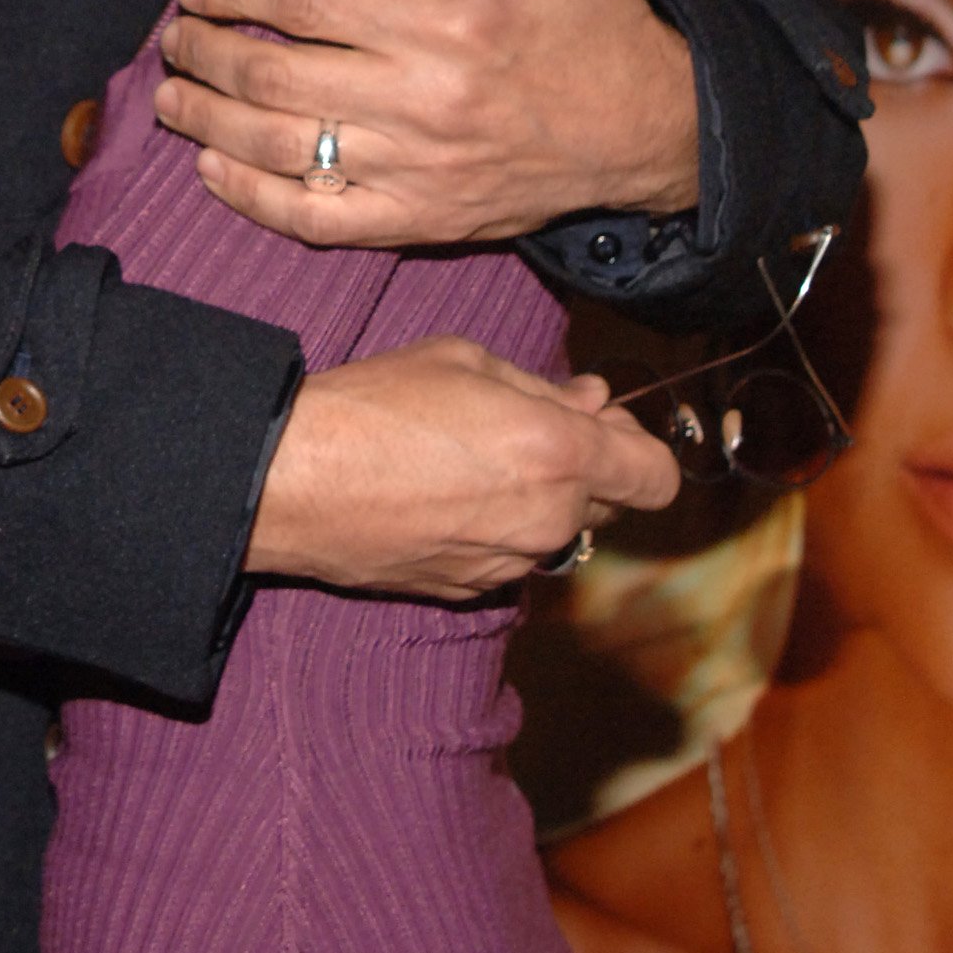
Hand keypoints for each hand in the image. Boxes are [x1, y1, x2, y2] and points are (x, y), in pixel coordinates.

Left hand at [157, 0, 698, 249]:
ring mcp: (420, 169)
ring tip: (172, 98)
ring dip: (209, 127)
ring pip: (283, 153)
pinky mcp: (424, 219)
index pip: (305, 5)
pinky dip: (255, 201)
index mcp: (447, 18)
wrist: (651, 128)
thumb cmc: (593, 15)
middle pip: (275, 80)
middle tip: (174, 38)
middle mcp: (425, 98)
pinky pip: (320, 222)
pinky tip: (214, 172)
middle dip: (205, 56)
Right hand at [246, 338, 679, 596]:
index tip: (608, 429)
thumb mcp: (466, 362)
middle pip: (613, 508)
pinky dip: (497, 531)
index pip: (656, 478)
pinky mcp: (470, 591)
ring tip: (474, 463)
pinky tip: (445, 497)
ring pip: (558, 534)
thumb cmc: (375, 407)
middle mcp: (548, 520)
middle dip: (589, 472)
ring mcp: (511, 564)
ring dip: (539, 503)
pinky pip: (510, 558)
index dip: (639, 448)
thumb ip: (543, 388)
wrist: (296, 480)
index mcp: (560, 454)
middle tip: (536, 433)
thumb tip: (589, 402)